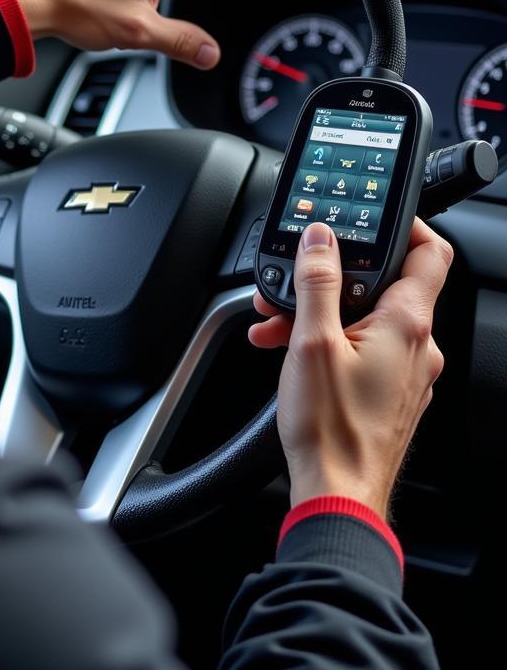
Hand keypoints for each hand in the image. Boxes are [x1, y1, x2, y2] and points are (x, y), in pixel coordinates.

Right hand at [250, 219, 450, 517]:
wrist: (337, 493)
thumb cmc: (330, 428)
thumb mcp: (311, 342)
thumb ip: (316, 283)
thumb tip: (321, 239)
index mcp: (407, 325)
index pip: (429, 253)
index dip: (405, 225)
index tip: (372, 216)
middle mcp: (417, 347)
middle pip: (385, 285)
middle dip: (332, 278)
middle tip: (294, 281)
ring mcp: (406, 373)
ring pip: (367, 320)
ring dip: (320, 313)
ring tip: (278, 325)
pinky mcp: (389, 393)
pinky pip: (363, 350)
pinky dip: (328, 341)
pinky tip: (291, 352)